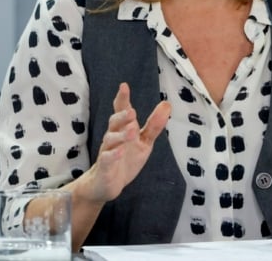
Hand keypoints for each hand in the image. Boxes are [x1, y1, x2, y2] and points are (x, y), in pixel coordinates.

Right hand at [74, 82, 170, 205]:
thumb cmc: (125, 160)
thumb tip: (167, 104)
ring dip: (121, 135)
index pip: (121, 111)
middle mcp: (113, 138)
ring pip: (110, 140)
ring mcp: (107, 152)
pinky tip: (121, 151)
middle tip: (132, 112)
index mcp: (123, 129)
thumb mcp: (144, 142)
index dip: (122, 99)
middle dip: (122, 116)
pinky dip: (113, 155)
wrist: (106, 184)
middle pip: (114, 123)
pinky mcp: (105, 167)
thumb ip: (154, 125)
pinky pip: (107, 159)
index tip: (124, 86)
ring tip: (132, 131)